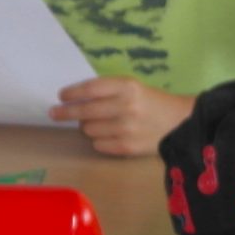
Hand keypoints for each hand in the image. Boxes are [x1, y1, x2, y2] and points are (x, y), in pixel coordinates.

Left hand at [52, 75, 194, 156]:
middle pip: (84, 111)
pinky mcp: (127, 147)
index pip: (91, 89)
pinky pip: (98, 144)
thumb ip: (106, 90)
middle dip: (65, 112)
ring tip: (98, 123)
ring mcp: (126, 129)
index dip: (72, 93)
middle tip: (54, 113)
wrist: (180, 123)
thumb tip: (73, 98)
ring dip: (87, 126)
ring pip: (89, 129)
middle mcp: (126, 107)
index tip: (61, 96)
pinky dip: (98, 140)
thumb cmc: (150, 103)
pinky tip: (108, 135)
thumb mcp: (132, 87)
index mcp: (128, 87)